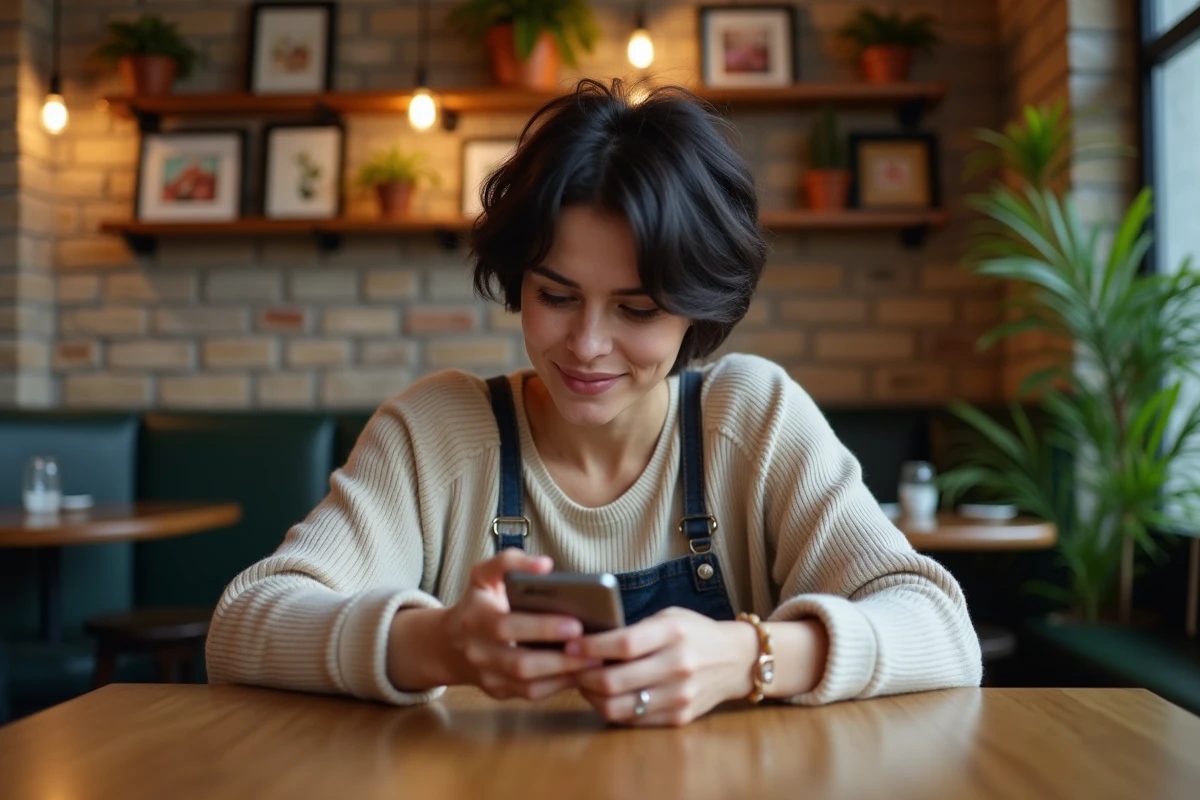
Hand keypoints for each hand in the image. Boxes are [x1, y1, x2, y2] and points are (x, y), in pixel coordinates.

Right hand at [444, 549, 603, 700]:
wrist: (449, 642)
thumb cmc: (478, 602)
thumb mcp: (483, 574)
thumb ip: (510, 561)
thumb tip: (544, 565)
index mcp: (475, 619)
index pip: (507, 627)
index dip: (542, 628)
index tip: (576, 624)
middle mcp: (477, 652)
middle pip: (520, 663)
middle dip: (560, 659)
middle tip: (594, 649)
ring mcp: (486, 676)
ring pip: (528, 685)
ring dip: (564, 676)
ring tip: (595, 662)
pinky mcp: (497, 692)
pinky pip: (531, 694)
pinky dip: (558, 686)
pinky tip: (581, 673)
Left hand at [568, 607, 757, 726]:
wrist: (736, 660)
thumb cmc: (695, 633)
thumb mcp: (668, 617)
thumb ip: (634, 629)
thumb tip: (588, 639)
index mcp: (673, 634)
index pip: (623, 644)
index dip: (591, 648)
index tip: (570, 646)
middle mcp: (678, 666)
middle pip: (615, 681)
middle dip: (583, 676)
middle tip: (571, 668)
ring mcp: (680, 696)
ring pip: (619, 707)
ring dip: (592, 697)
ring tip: (584, 683)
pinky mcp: (679, 717)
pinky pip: (633, 720)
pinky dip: (612, 709)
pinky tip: (604, 696)